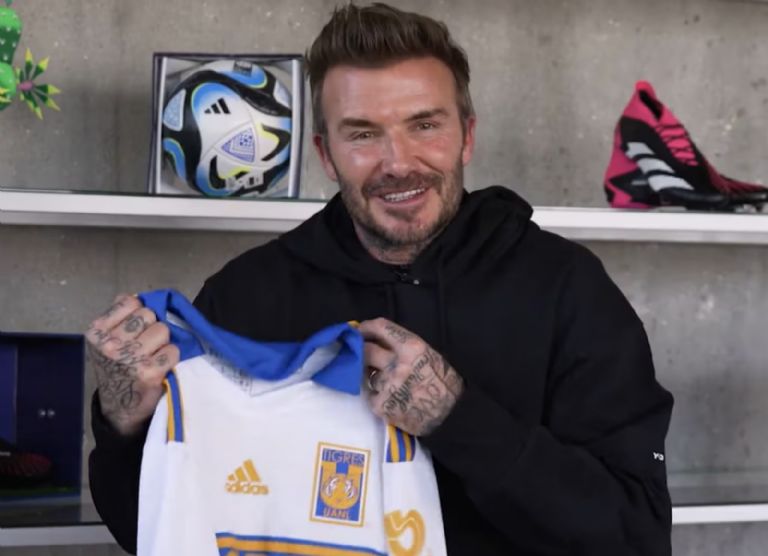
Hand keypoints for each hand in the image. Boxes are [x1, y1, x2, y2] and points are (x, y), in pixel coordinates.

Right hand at [85, 294, 178, 435]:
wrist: (119, 408)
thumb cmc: (116, 369)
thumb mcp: (106, 340)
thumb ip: (119, 316)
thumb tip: (139, 296)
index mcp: (96, 331)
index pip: (131, 302)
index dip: (140, 313)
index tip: (137, 329)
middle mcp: (109, 344)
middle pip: (149, 314)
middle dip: (153, 326)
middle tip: (147, 344)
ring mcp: (129, 358)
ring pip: (163, 329)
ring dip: (164, 341)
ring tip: (154, 355)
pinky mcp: (148, 372)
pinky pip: (173, 350)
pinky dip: (172, 356)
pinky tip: (162, 365)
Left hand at [359, 318, 463, 435]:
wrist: (452, 415)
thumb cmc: (443, 382)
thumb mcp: (429, 354)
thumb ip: (403, 346)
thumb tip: (378, 339)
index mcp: (412, 347)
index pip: (381, 327)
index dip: (366, 327)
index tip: (360, 330)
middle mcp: (397, 364)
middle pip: (367, 350)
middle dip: (363, 350)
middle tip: (364, 353)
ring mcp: (387, 386)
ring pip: (368, 374)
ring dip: (374, 376)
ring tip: (391, 383)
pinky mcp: (381, 406)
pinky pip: (371, 396)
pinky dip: (379, 397)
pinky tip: (393, 400)